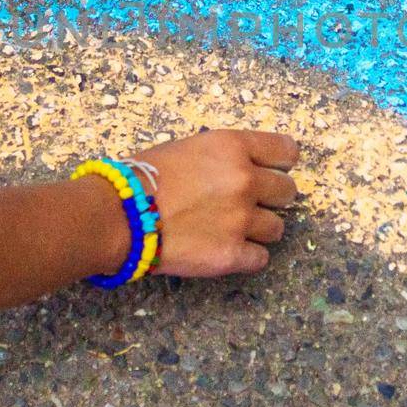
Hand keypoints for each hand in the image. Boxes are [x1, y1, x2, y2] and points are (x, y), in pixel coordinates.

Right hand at [130, 129, 300, 276]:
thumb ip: (224, 158)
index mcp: (233, 148)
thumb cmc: (143, 178)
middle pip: (288, 191)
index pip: (286, 151)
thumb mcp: (188, 148)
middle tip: (248, 203)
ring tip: (231, 229)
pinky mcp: (232, 254)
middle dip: (272, 198)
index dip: (281, 163)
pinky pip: (261, 258)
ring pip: (278, 228)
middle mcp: (244, 180)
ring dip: (259, 229)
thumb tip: (243, 169)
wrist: (118, 215)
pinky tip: (226, 249)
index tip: (273, 171)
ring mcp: (241, 219)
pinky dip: (247, 256)